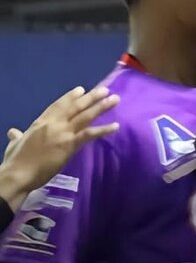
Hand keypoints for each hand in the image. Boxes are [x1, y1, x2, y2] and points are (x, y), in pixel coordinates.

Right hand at [0, 86, 118, 203]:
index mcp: (40, 122)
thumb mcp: (15, 144)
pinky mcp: (70, 145)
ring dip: (101, 107)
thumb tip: (13, 132)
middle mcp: (53, 124)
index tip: (81, 89)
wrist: (19, 173)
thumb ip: (17, 136)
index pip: (57, 106)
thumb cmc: (15, 160)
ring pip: (85, 116)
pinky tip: (115, 126)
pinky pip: (89, 134)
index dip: (70, 97)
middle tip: (105, 90)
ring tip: (114, 99)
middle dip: (91, 97)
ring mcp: (63, 133)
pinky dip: (103, 130)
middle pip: (75, 107)